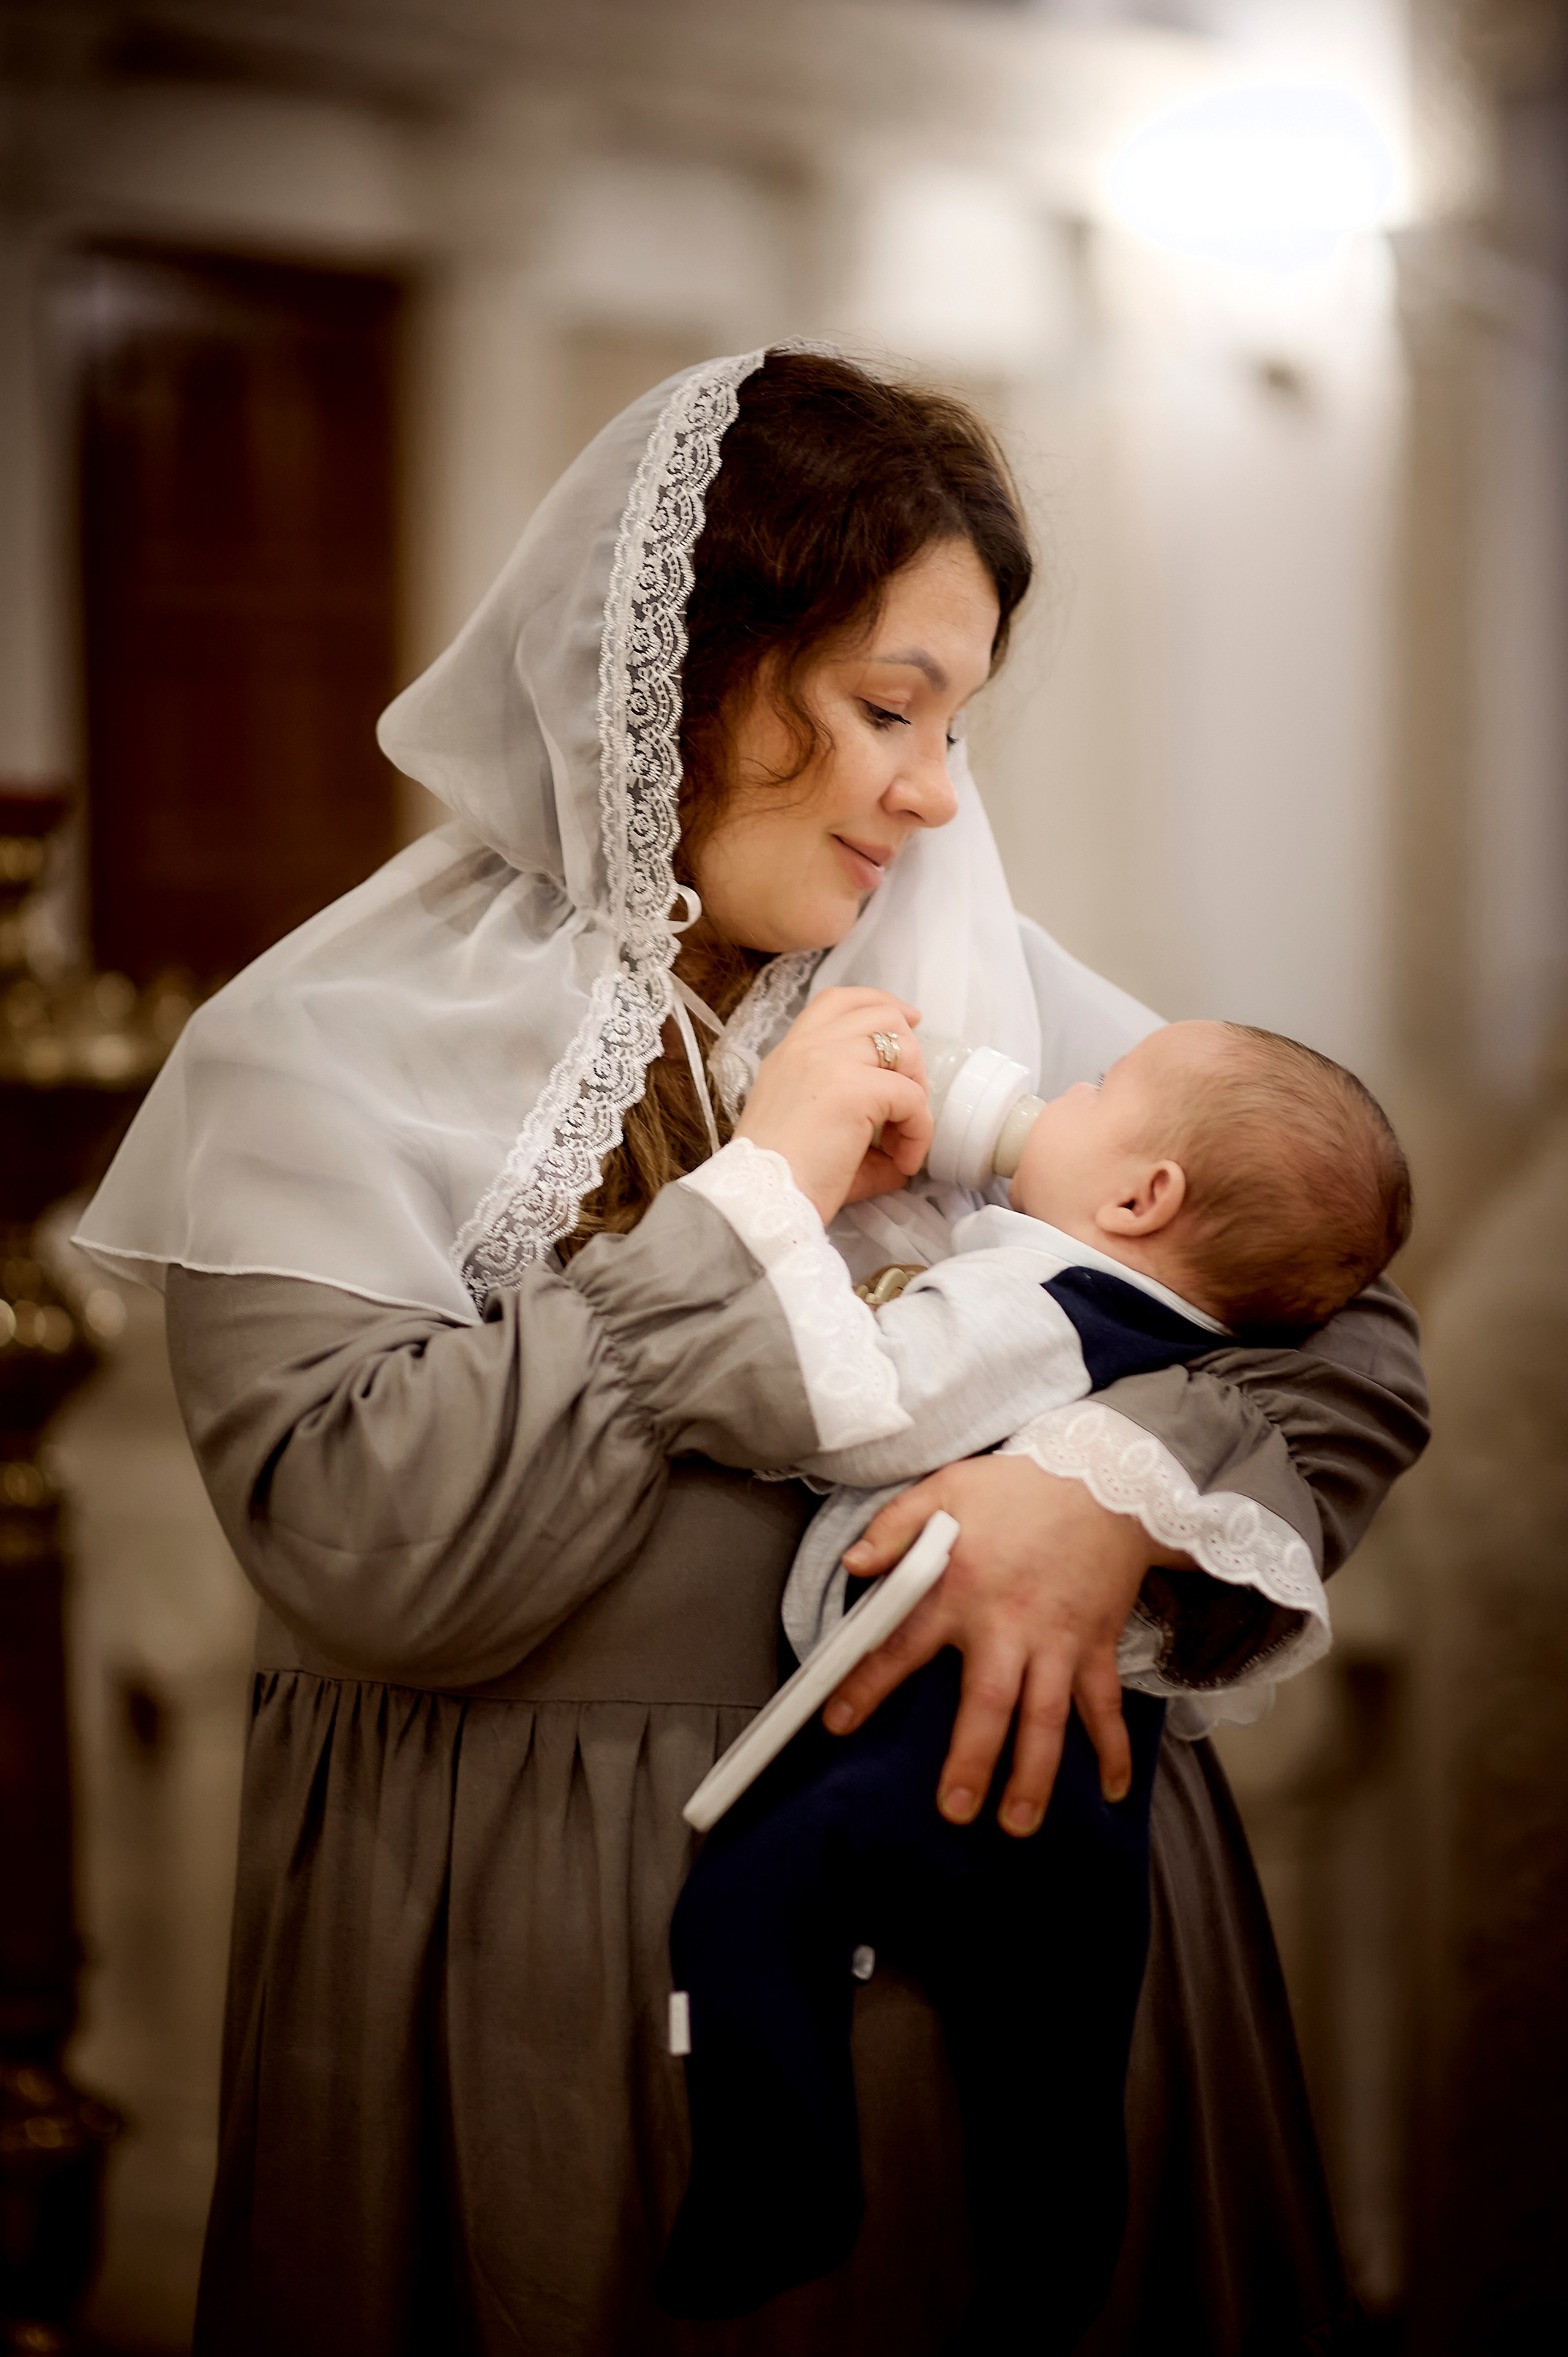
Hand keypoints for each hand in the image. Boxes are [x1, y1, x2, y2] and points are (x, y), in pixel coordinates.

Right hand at [735, 987, 932, 1224]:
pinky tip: (903, 1161)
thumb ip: (854, 1124)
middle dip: (910, 1052)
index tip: (909, 1021)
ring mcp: (829, 1062)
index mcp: (791, 1053)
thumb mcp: (814, 1133)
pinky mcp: (854, 1089)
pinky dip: (918, 1131)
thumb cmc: (782, 1180)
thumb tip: (898, 1153)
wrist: (761, 1202)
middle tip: (910, 1098)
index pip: (838, 1001)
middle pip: (881, 1014)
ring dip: (917, 1088)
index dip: (881, 1003)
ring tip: (903, 1132)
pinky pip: (912, 1097)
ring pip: (904, 1047)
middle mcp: (807, 1047)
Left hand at [825, 1456, 1179, 1833]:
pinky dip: (1113, 1749)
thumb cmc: (1016, 1488)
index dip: (867, 1684)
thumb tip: (854, 1565)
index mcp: (959, 1586)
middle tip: (953, 1811)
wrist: (1103, 1479)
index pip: (903, 1643)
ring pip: (1046, 1718)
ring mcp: (1056, 1639)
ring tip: (1016, 1824)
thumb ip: (894, 1528)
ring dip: (1034, 1775)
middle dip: (971, 1761)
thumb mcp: (945, 1489)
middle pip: (988, 1703)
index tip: (838, 1724)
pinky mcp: (1094, 1645)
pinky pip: (1105, 1705)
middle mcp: (1008, 1622)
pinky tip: (1111, 1791)